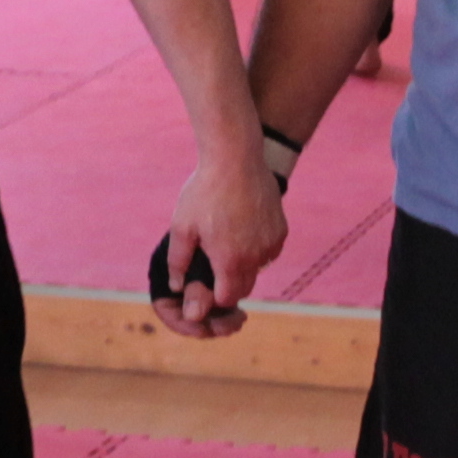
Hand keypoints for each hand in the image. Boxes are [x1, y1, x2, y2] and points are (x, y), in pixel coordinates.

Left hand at [145, 145, 287, 338]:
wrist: (236, 159)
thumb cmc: (205, 192)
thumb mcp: (181, 226)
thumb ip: (178, 261)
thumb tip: (176, 285)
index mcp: (230, 260)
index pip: (228, 298)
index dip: (215, 296)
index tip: (206, 282)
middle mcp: (256, 256)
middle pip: (245, 287)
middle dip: (230, 283)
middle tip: (215, 261)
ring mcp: (272, 243)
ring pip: (258, 268)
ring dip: (245, 264)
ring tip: (228, 239)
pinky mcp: (281, 230)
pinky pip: (269, 251)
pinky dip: (258, 247)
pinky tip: (243, 226)